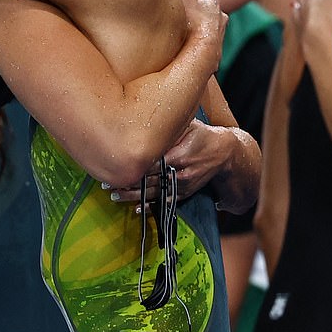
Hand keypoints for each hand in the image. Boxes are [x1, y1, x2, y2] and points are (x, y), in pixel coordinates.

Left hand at [106, 119, 226, 207]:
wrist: (225, 154)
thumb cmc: (202, 135)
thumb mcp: (188, 126)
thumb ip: (168, 129)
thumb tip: (144, 122)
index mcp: (178, 155)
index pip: (151, 165)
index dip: (133, 169)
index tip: (116, 169)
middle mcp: (180, 173)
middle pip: (149, 182)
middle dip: (127, 185)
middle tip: (106, 185)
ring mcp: (183, 185)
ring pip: (155, 194)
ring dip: (133, 197)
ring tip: (114, 196)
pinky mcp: (185, 193)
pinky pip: (165, 202)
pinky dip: (150, 207)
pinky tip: (136, 209)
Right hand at [178, 0, 226, 64]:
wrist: (203, 54)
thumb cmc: (194, 24)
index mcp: (213, 2)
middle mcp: (220, 16)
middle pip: (211, 3)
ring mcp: (220, 32)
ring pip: (211, 20)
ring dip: (203, 17)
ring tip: (191, 19)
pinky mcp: (216, 47)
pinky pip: (208, 36)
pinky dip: (202, 33)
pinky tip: (194, 39)